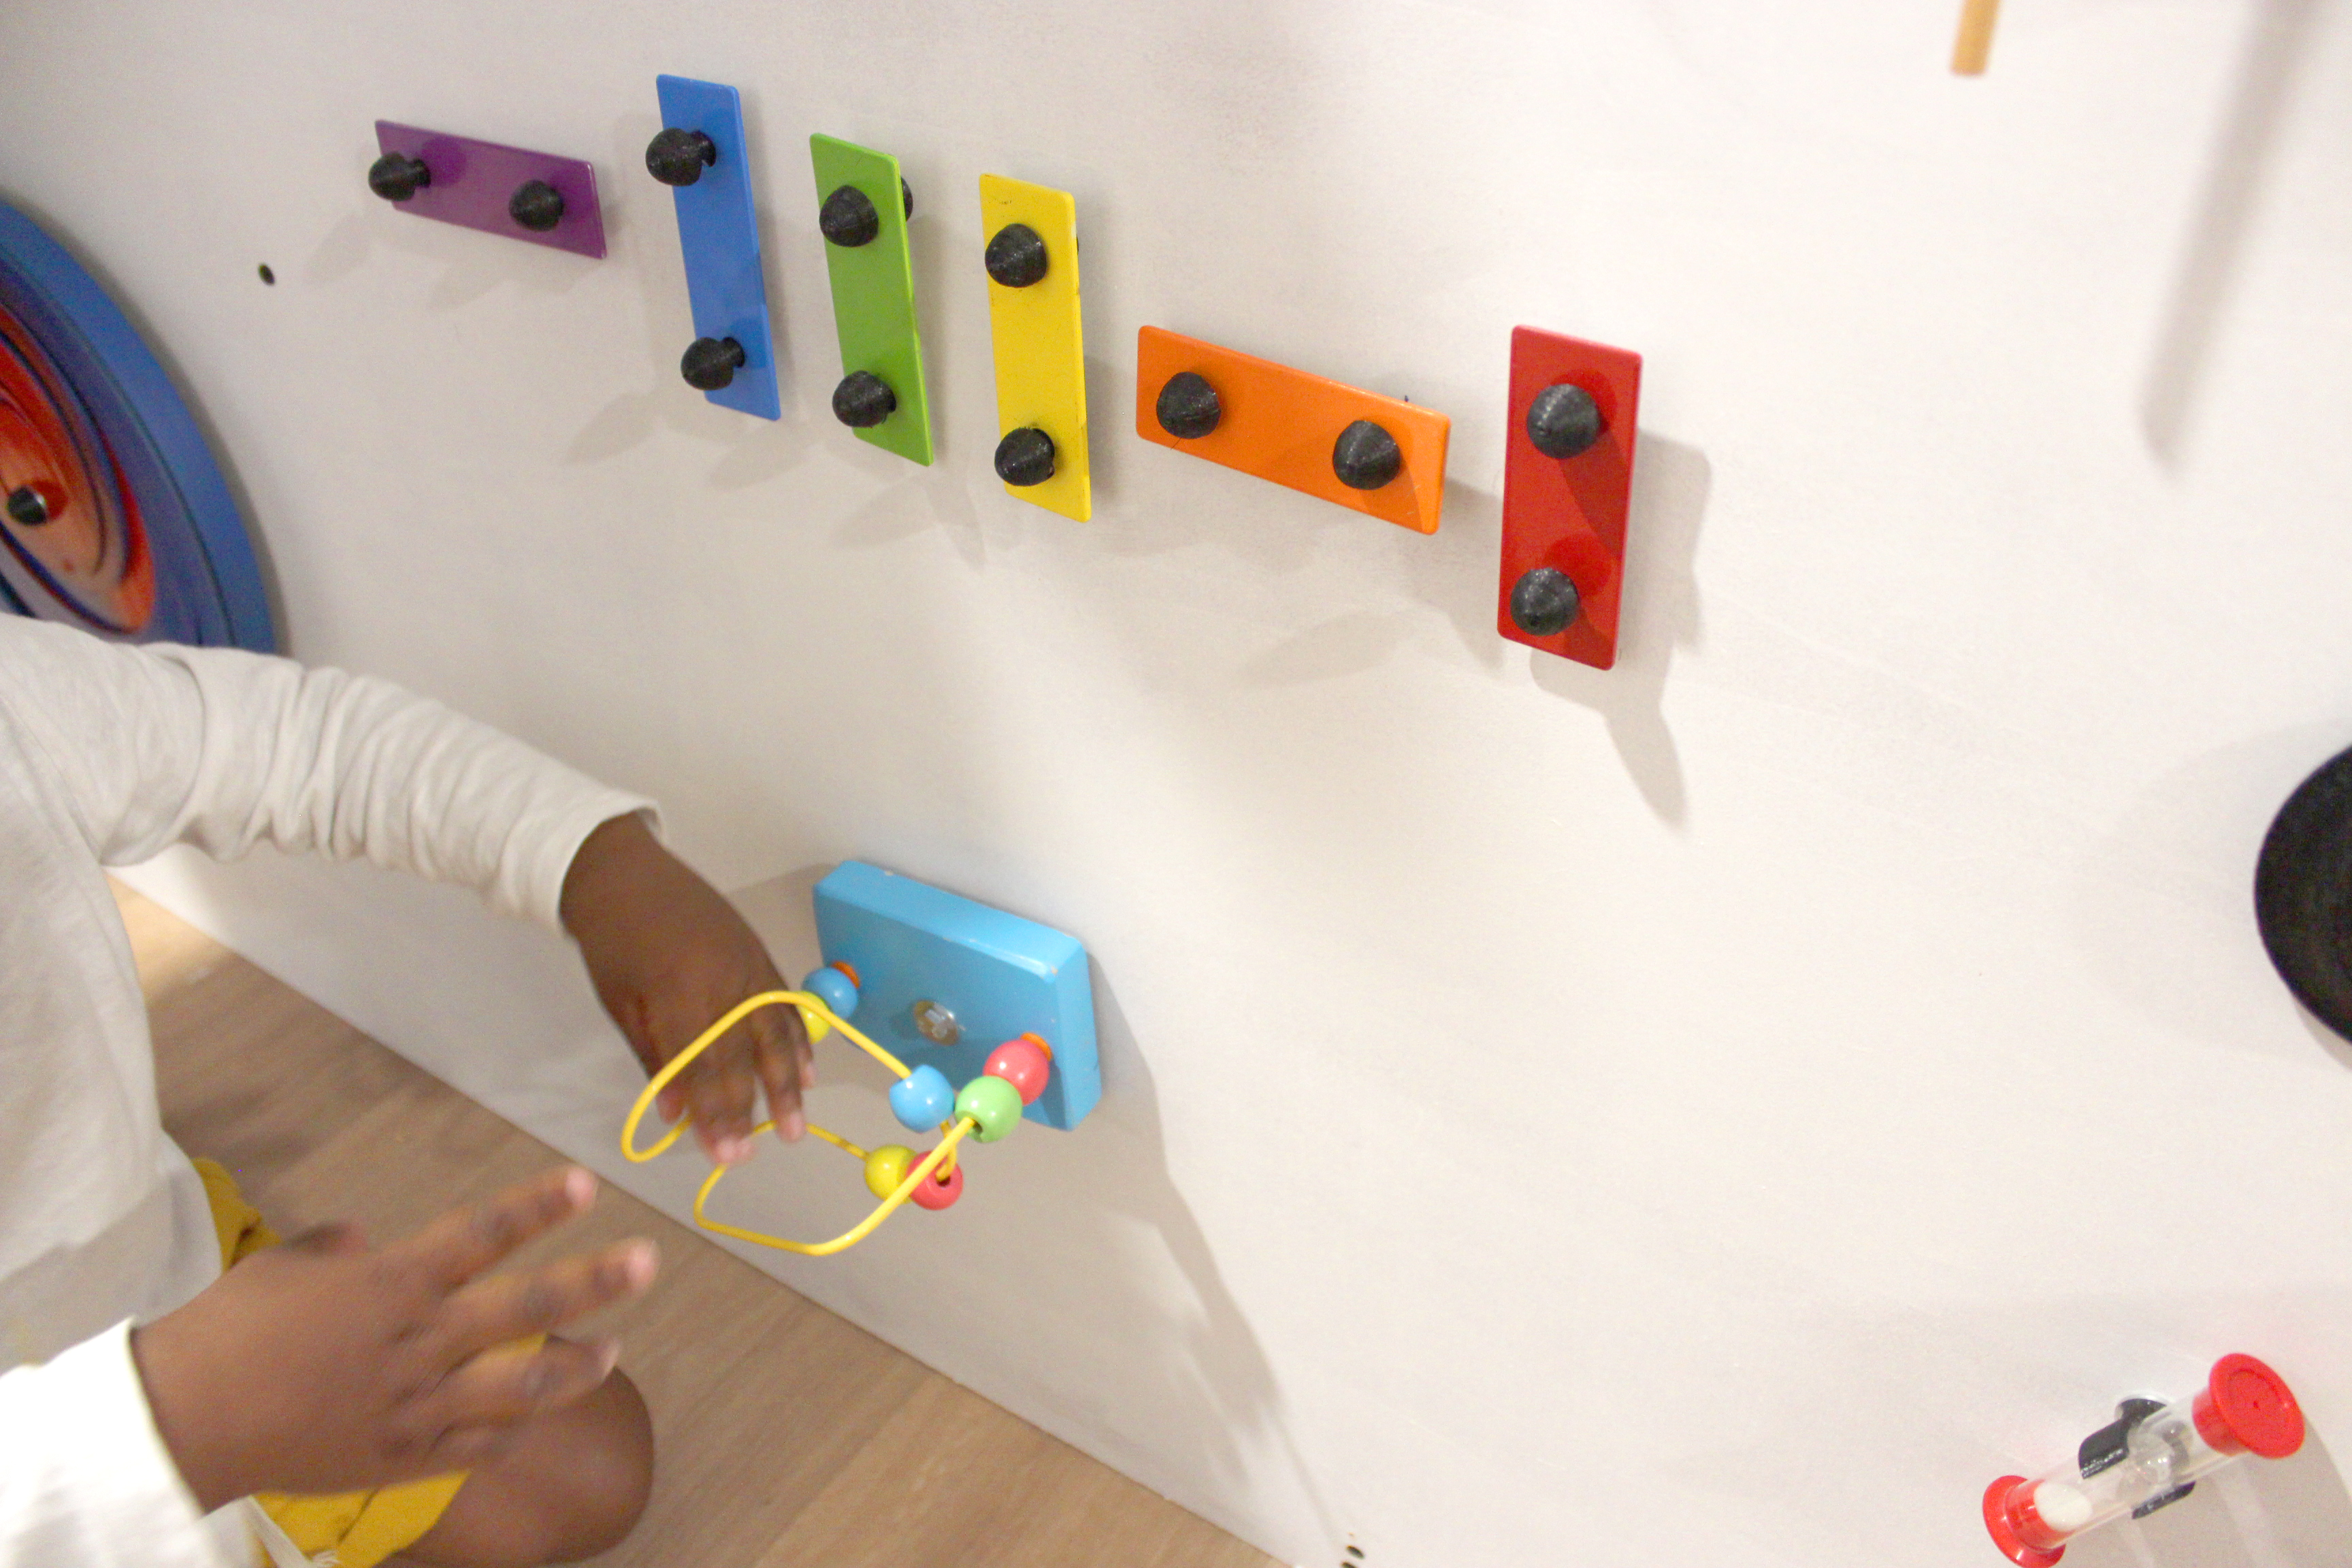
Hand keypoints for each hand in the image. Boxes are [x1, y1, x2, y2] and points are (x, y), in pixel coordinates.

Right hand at [132, 1167, 655, 1510]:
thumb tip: (361, 1240)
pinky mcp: (405, 1457)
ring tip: (612, 1350)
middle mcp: (417, 1340)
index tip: (586, 1185)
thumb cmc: (226, 1332)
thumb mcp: (282, 1269)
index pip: (480, 1234)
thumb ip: (335, 1250)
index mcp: (390, 1284)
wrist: (184, 1422)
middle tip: (647, 1261)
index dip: (536, 1208)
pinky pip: (479, 1444)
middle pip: (523, 1306)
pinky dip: (511, 1428)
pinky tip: (535, 1418)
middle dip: (592, 1282)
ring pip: (520, 1385)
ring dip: (575, 1366)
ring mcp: (417, 1404)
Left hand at [561, 812, 812, 1160]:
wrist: (624, 873)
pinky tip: (806, 1071)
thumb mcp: (620, 1005)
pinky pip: (786, 1003)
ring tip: (794, 1125)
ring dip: (786, 1082)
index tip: (723, 1155)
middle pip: (743, 1054)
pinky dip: (798, 1039)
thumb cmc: (612, 942)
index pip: (702, 1066)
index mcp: (677, 992)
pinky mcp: (759, 953)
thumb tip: (675, 1115)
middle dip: (749, 1108)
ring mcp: (747, 963)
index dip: (714, 1114)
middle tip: (755, 1152)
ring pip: (775, 1031)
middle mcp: (721, 978)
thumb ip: (654, 1060)